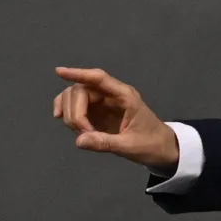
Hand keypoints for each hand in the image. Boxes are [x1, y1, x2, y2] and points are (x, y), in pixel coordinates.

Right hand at [52, 66, 178, 168]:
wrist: (161, 149)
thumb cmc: (151, 144)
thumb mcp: (130, 146)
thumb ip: (105, 142)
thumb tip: (79, 141)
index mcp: (125, 96)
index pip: (99, 78)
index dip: (78, 73)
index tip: (59, 72)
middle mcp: (112, 95)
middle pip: (81, 90)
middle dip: (75, 111)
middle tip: (84, 133)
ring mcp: (103, 103)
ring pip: (75, 97)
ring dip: (71, 114)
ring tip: (83, 133)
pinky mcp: (97, 113)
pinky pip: (76, 106)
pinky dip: (67, 112)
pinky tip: (62, 120)